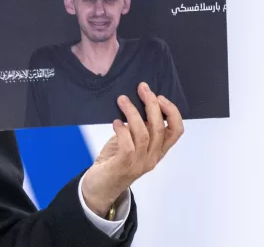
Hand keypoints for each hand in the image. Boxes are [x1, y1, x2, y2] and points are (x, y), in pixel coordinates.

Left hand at [81, 82, 184, 216]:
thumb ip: (138, 128)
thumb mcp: (131, 141)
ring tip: (122, 100)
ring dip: (133, 114)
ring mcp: (139, 163)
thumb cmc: (115, 160)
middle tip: (142, 88)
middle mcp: (152, 157)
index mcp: (158, 150)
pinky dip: (123, 131)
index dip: (172, 112)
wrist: (100, 186)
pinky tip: (116, 122)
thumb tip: (139, 102)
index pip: (176, 131)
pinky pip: (128, 146)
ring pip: (143, 135)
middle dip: (152, 105)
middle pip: (159, 128)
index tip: (159, 96)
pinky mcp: (123, 166)